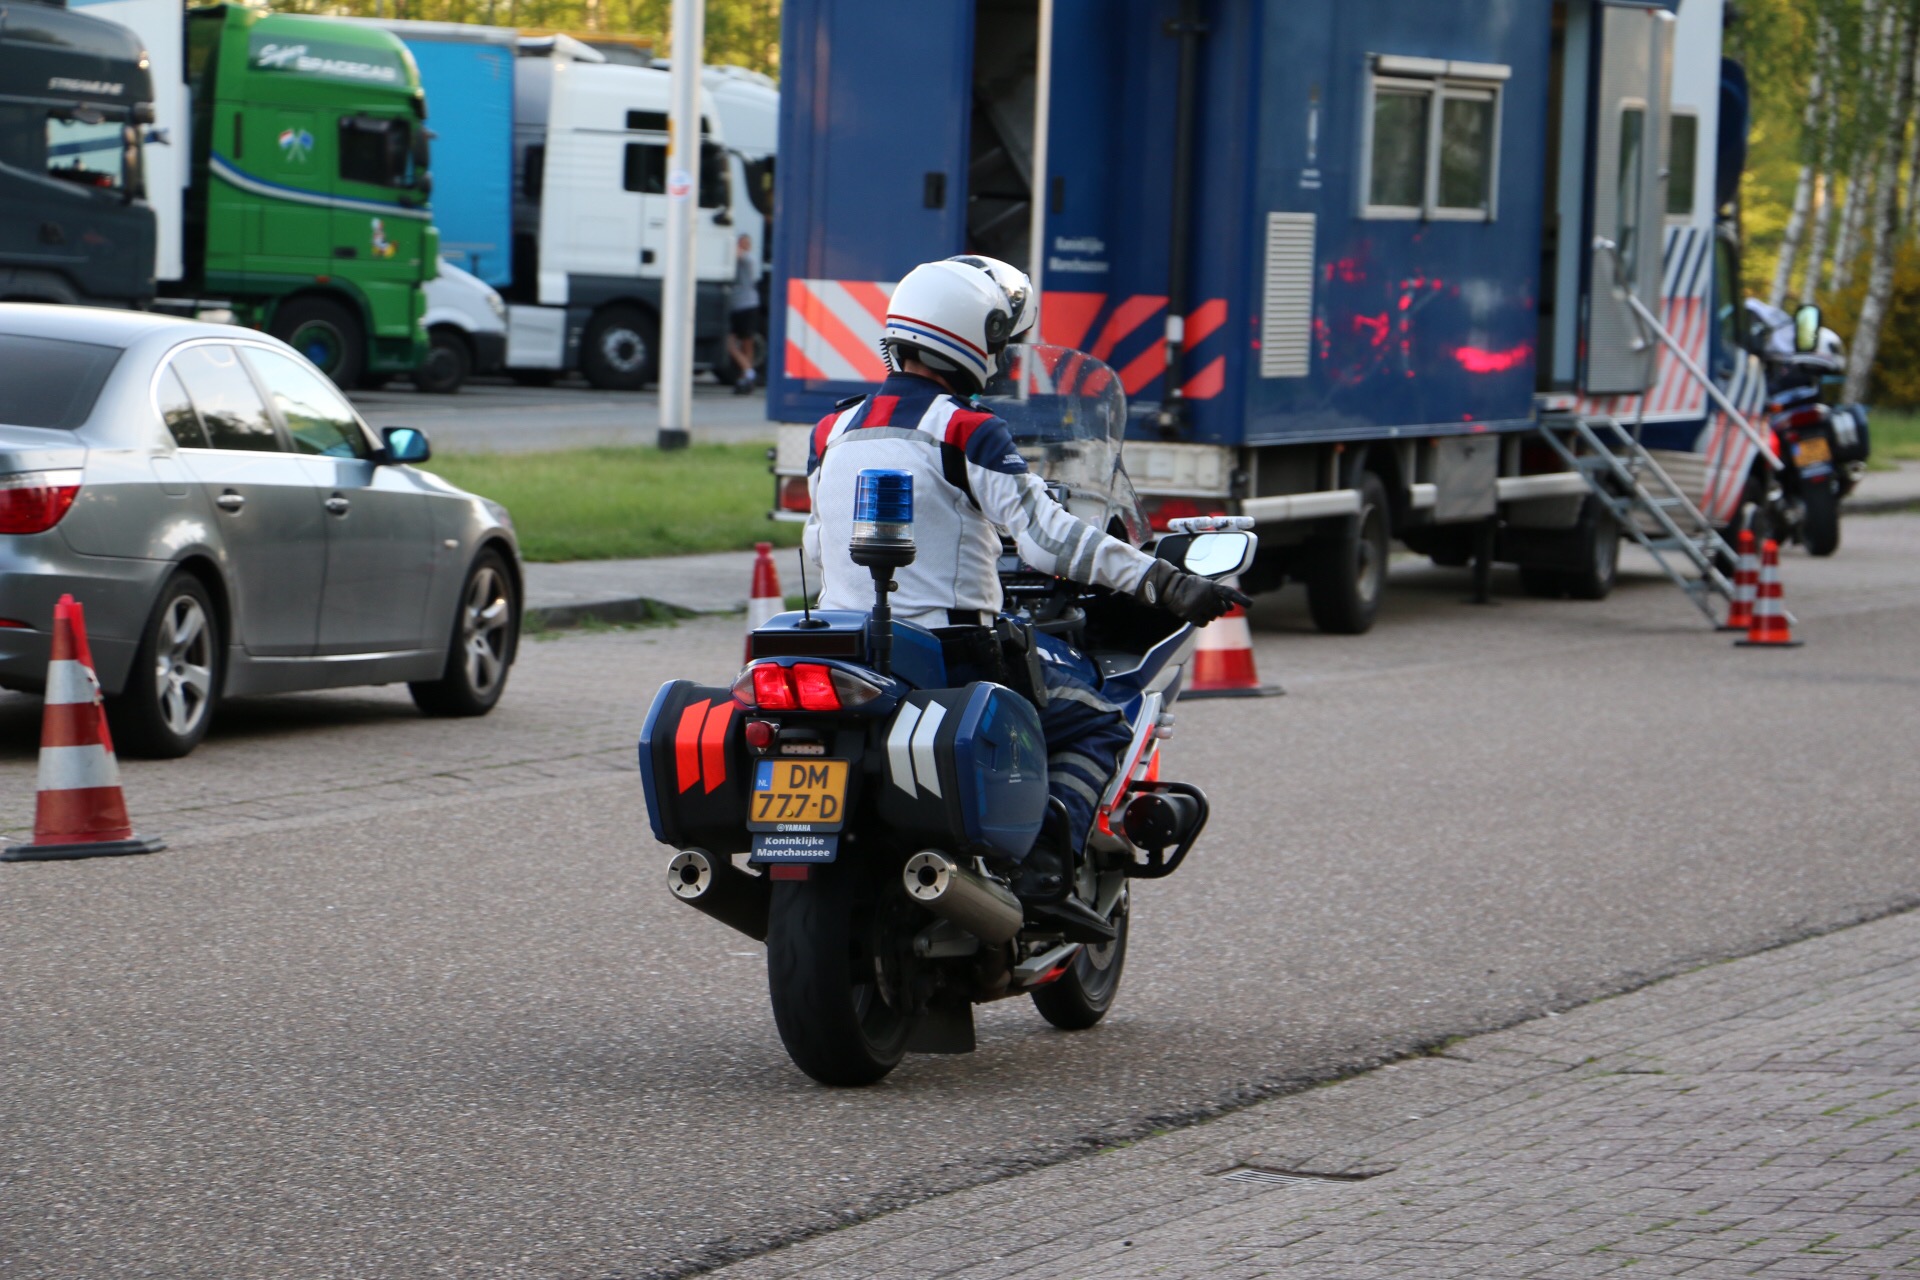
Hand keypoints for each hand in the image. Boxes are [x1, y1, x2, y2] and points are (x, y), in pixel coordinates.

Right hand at [1135, 560, 1251, 624]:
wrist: (1172, 588)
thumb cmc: (1193, 587)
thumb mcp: (1208, 585)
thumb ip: (1221, 595)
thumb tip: (1231, 608)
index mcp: (1213, 587)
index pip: (1229, 593)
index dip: (1240, 599)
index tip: (1250, 604)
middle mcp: (1207, 596)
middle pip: (1222, 611)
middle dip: (1217, 609)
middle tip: (1208, 603)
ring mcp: (1199, 605)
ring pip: (1213, 618)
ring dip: (1209, 615)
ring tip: (1199, 606)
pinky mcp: (1190, 614)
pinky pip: (1204, 624)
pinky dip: (1202, 621)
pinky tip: (1196, 614)